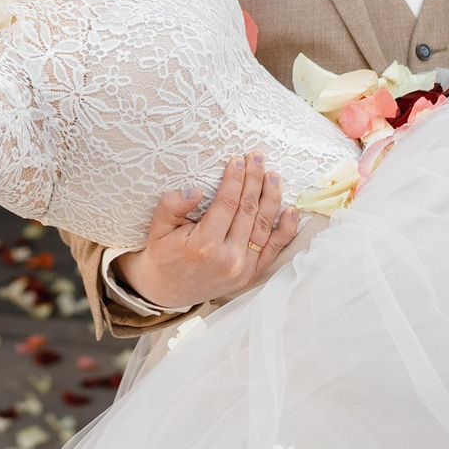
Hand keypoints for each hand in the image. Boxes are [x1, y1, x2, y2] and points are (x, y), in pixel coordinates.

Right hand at [111, 155, 299, 313]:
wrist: (167, 290)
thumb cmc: (162, 254)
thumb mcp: (157, 228)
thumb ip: (172, 206)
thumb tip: (195, 190)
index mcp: (204, 245)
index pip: (228, 203)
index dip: (236, 179)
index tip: (238, 160)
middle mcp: (228, 259)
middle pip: (248, 210)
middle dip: (255, 180)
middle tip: (257, 157)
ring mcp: (242, 269)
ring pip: (263, 227)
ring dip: (272, 198)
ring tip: (273, 176)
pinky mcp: (250, 276)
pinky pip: (273, 250)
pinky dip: (285, 230)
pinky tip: (291, 210)